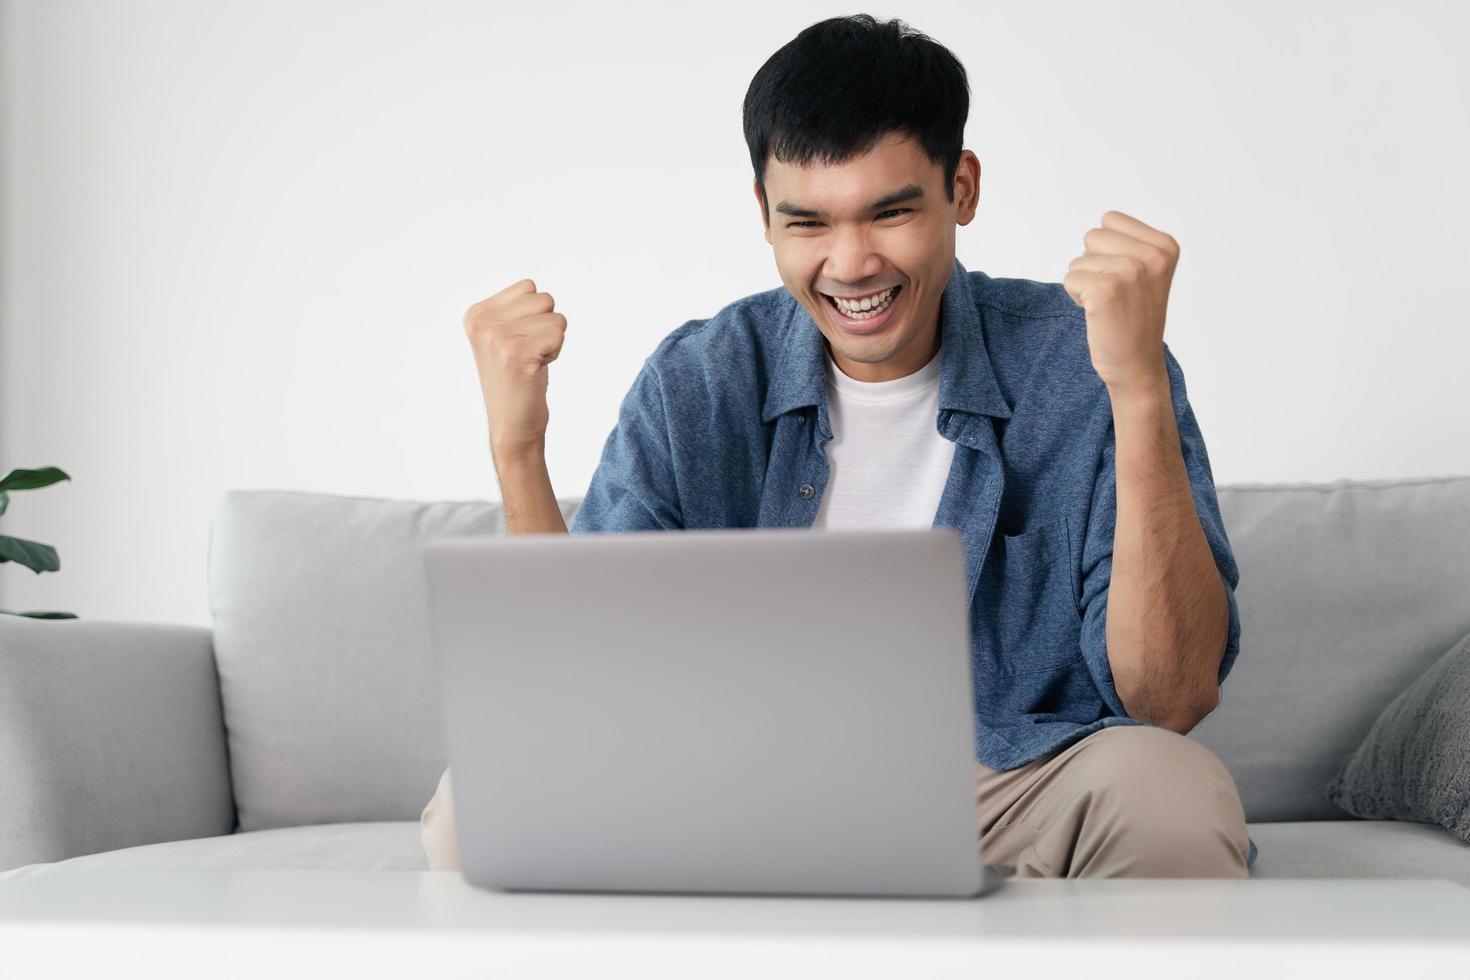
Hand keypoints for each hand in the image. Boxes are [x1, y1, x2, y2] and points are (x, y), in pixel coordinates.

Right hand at [462, 279, 567, 454]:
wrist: (512, 425)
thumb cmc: (517, 379)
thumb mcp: (505, 336)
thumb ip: (514, 309)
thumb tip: (533, 287)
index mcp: (476, 313)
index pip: (529, 287)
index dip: (535, 316)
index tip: (519, 343)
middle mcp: (482, 322)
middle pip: (544, 299)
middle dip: (545, 327)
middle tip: (528, 355)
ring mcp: (497, 337)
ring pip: (555, 317)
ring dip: (552, 341)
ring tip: (531, 362)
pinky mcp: (516, 353)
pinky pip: (559, 333)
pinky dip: (555, 353)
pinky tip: (536, 370)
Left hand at [1062, 210, 1178, 392]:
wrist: (1137, 364)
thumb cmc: (1134, 317)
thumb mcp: (1147, 271)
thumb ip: (1130, 243)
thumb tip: (1102, 222)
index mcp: (1165, 245)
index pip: (1109, 219)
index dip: (1107, 249)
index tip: (1125, 277)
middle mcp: (1152, 255)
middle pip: (1091, 236)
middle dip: (1093, 264)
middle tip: (1114, 293)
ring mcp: (1130, 271)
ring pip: (1078, 259)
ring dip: (1084, 282)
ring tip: (1108, 304)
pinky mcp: (1106, 290)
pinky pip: (1069, 278)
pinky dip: (1076, 297)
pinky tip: (1098, 313)